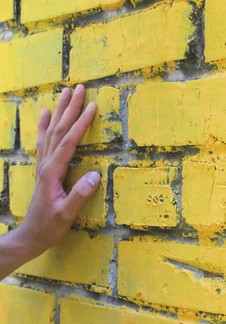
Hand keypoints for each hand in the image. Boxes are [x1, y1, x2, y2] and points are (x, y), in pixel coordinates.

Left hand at [16, 85, 99, 257]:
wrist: (31, 235)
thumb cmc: (50, 226)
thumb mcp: (67, 214)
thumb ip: (79, 195)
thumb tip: (95, 175)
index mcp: (53, 172)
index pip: (69, 142)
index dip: (81, 123)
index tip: (92, 106)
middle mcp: (46, 164)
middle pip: (58, 130)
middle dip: (70, 109)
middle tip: (80, 88)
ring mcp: (43, 165)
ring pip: (51, 132)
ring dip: (59, 111)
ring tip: (66, 93)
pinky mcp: (43, 169)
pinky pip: (43, 141)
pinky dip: (43, 125)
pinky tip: (43, 113)